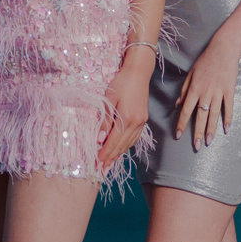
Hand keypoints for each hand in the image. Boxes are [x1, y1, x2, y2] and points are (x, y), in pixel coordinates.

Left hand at [98, 53, 154, 167]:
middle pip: (122, 145)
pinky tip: (121, 150)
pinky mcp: (143, 119)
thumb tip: (99, 139)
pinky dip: (126, 146)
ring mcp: (142, 121)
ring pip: (129, 143)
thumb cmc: (121, 82)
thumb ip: (105, 121)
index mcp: (127, 118)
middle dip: (111, 158)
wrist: (139, 72)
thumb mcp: (109, 99)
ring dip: (119, 154)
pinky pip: (134, 137)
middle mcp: (136, 122)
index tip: (97, 163)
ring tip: (109, 164)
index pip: (114, 141)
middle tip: (101, 170)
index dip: (105, 153)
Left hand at [175, 39, 240, 146]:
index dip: (181, 124)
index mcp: (194, 89)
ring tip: (208, 142)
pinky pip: (228, 107)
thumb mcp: (190, 74)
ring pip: (213, 115)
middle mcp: (205, 93)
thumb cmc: (205, 61)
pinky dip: (228, 118)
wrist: (223, 50)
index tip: (177, 135)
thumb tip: (178, 104)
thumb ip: (184, 91)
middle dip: (197, 132)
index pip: (185, 111)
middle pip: (199, 116)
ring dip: (210, 129)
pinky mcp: (229, 90)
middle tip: (195, 146)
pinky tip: (226, 129)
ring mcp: (218, 92)